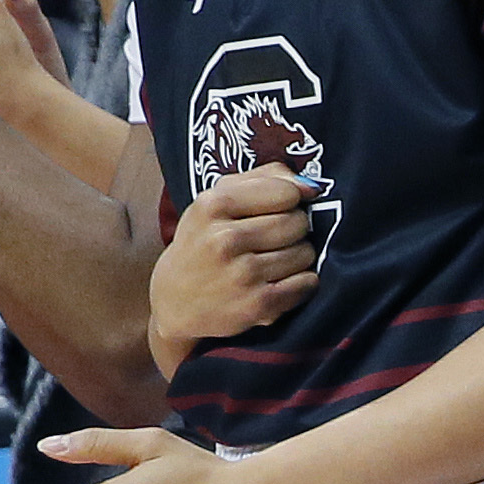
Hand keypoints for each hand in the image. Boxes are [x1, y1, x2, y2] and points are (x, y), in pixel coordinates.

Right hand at [152, 171, 317, 360]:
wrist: (173, 304)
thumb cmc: (202, 245)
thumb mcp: (215, 202)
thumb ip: (263, 179)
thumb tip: (311, 185)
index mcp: (212, 205)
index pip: (286, 192)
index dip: (289, 201)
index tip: (276, 210)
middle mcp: (225, 239)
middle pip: (298, 222)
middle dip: (293, 230)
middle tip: (270, 240)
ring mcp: (243, 274)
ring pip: (306, 253)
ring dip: (296, 258)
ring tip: (269, 263)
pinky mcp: (259, 305)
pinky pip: (308, 283)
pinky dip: (301, 283)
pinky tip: (277, 283)